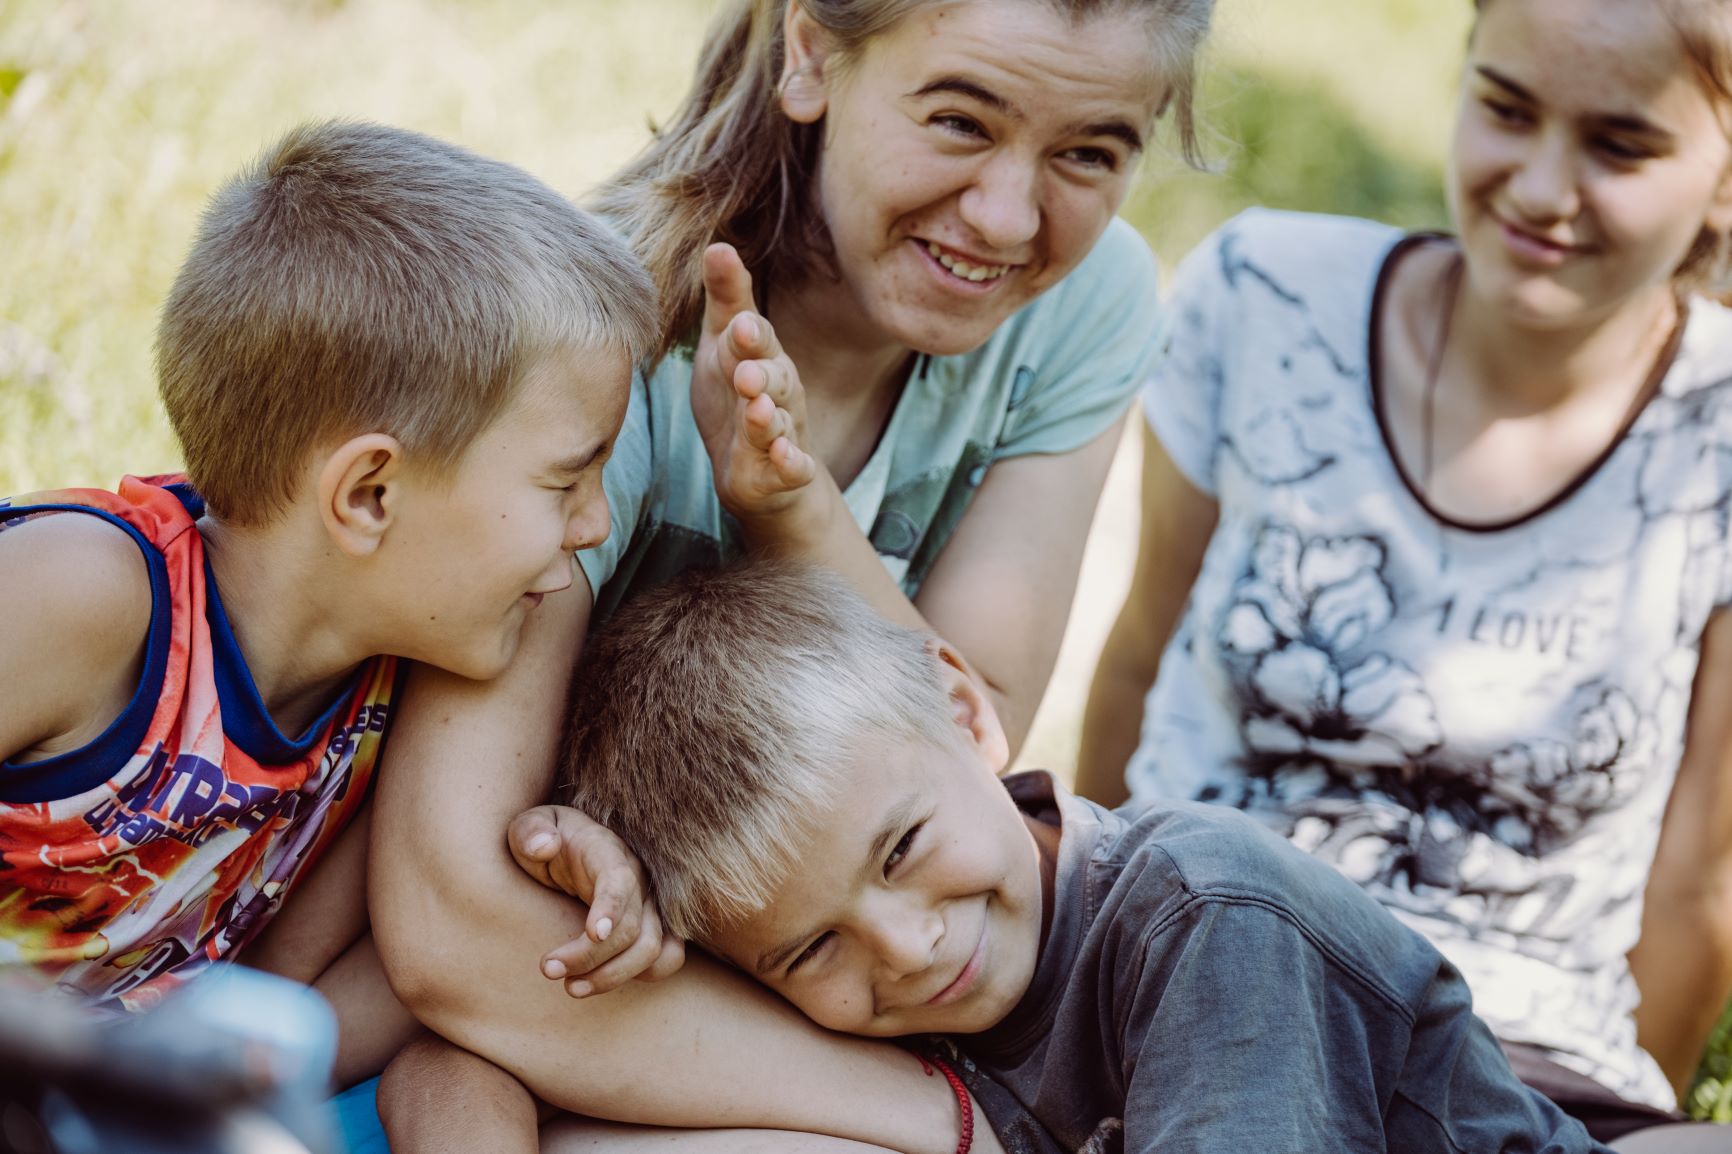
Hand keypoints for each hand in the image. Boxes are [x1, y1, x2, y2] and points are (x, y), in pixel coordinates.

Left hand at [506, 805, 685, 996]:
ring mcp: (649, 903)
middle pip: (631, 927)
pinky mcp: (651, 925)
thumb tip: (545, 846)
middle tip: (548, 969)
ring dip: (613, 975)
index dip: (612, 907)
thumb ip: (531, 832)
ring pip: (651, 949)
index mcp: (606, 851)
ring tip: (571, 987)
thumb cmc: (545, 838)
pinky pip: (667, 957)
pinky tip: (602, 981)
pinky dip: (643, 975)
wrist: (568, 845)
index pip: (620, 880)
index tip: (593, 935)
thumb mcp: (528, 825)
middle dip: (589, 957)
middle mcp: (637, 877)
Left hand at [690, 242, 817, 519]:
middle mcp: (780, 392)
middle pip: (773, 378)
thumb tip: (718, 244)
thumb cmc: (738, 398)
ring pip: (779, 421)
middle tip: (745, 371)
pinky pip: (793, 467)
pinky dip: (790, 463)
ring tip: (758, 409)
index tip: (739, 323)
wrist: (765, 475)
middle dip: (761, 372)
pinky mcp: (786, 474)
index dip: (748, 334)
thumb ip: (726, 300)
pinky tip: (783, 456)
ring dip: (769, 416)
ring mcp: (784, 433)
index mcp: (762, 358)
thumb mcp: (724, 346)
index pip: (756, 340)